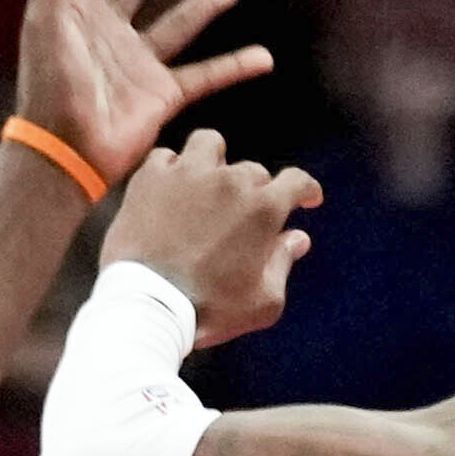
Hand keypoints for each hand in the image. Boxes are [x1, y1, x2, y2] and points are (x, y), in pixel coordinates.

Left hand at [9, 0, 272, 187]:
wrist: (67, 151)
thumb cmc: (50, 89)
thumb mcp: (46, 25)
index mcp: (77, 13)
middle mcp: (108, 33)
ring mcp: (137, 63)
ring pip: (176, 25)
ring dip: (200, 7)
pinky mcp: (161, 94)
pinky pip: (205, 76)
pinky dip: (235, 67)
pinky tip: (263, 57)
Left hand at [103, 133, 319, 344]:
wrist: (148, 308)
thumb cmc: (211, 311)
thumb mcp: (263, 302)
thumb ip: (283, 264)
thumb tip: (297, 238)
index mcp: (263, 209)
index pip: (297, 181)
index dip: (305, 189)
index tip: (306, 198)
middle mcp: (229, 181)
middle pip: (253, 171)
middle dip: (254, 191)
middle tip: (240, 215)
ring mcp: (188, 174)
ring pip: (209, 144)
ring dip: (213, 161)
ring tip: (206, 182)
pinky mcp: (150, 178)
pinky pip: (165, 157)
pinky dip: (170, 170)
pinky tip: (169, 189)